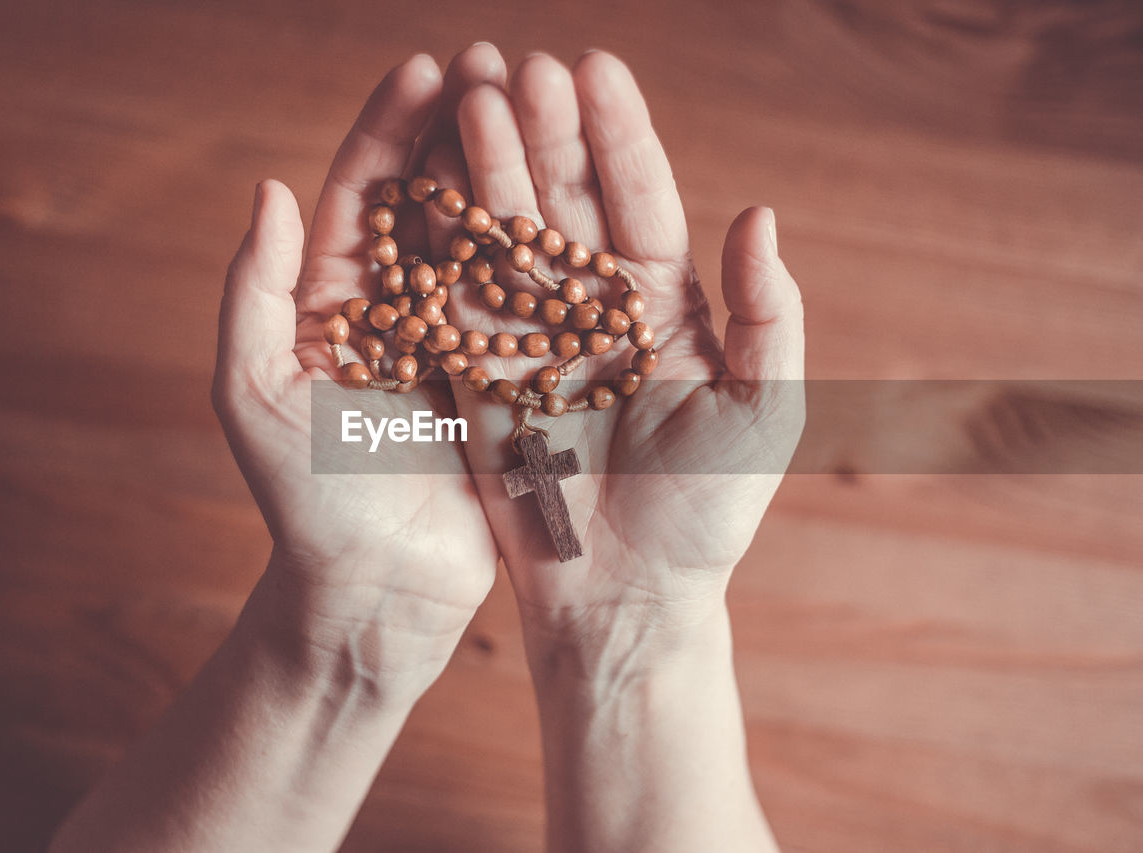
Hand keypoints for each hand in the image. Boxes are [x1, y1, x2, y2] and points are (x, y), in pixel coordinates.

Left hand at [213, 48, 509, 691]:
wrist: (376, 591)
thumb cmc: (305, 502)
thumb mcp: (254, 393)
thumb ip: (254, 292)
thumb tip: (270, 188)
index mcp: (331, 304)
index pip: (361, 197)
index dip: (387, 131)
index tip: (424, 68)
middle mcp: (395, 312)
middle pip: (428, 202)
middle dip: (457, 130)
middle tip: (497, 62)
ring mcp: (453, 344)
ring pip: (483, 241)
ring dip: (507, 174)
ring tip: (540, 106)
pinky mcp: (503, 382)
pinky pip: (525, 306)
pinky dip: (546, 252)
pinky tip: (574, 198)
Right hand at [429, 51, 804, 650]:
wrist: (621, 598)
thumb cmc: (704, 514)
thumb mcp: (764, 413)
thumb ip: (769, 313)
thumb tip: (758, 212)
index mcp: (664, 306)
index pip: (640, 201)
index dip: (619, 136)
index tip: (593, 67)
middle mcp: (593, 308)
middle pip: (566, 203)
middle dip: (544, 133)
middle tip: (518, 66)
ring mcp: (530, 338)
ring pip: (506, 236)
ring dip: (488, 168)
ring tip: (468, 96)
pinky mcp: (478, 375)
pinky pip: (458, 298)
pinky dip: (442, 241)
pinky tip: (425, 177)